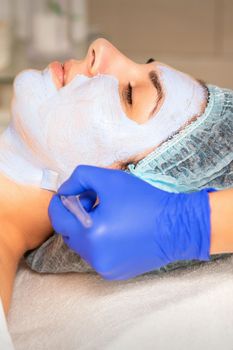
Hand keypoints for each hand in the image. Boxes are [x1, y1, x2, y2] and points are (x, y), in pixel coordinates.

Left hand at [48, 165, 210, 279]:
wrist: (178, 226)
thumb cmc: (145, 201)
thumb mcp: (110, 179)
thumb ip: (80, 177)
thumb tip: (65, 191)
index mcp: (90, 234)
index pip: (58, 219)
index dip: (60, 203)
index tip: (70, 193)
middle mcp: (94, 257)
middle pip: (69, 233)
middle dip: (76, 215)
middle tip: (94, 201)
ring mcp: (105, 268)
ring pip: (83, 245)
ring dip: (87, 229)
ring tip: (108, 216)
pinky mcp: (116, 273)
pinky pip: (97, 255)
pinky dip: (99, 242)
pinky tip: (117, 231)